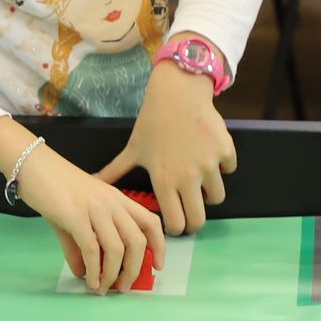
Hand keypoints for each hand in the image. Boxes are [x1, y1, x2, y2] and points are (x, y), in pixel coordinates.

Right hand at [16, 147, 163, 295]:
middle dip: (133, 270)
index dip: (159, 246)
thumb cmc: (53, 186)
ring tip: (102, 288)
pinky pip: (92, 249)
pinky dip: (93, 270)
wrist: (32, 164)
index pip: (150, 222)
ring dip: (113, 275)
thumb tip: (83, 273)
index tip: (157, 266)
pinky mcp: (75, 215)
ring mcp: (95, 208)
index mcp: (117, 199)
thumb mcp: (74, 215)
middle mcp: (112, 202)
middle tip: (123, 287)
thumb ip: (80, 246)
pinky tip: (89, 280)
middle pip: (137, 241)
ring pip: (117, 249)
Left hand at [96, 65, 235, 234]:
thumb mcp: (133, 149)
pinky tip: (210, 155)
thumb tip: (92, 183)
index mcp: (164, 181)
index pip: (176, 224)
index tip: (175, 222)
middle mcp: (188, 177)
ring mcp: (209, 165)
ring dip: (209, 193)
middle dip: (194, 222)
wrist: (177, 93)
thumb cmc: (152, 122)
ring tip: (199, 182)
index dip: (176, 228)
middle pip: (199, 220)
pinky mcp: (225, 151)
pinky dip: (222, 165)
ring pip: (217, 196)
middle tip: (191, 214)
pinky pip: (228, 168)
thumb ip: (114, 171)